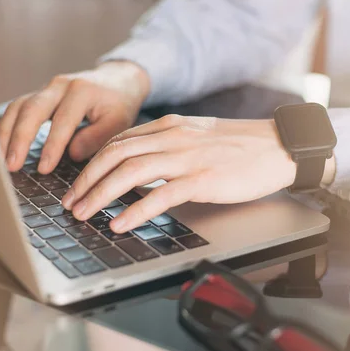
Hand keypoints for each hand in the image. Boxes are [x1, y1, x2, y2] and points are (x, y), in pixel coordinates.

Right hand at [0, 61, 149, 172]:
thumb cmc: (119, 104)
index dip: (52, 146)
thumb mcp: (119, 122)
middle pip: (31, 109)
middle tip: (11, 165)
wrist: (117, 79)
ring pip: (18, 107)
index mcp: (82, 90)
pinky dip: (5, 127)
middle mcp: (60, 85)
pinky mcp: (39, 95)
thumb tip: (72, 154)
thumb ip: (97, 137)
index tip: (43, 169)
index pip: (62, 121)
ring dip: (5, 134)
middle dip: (18, 139)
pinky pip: (17, 109)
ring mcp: (46, 88)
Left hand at [61, 115, 297, 232]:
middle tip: (70, 203)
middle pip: (115, 155)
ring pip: (130, 172)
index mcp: (169, 126)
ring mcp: (187, 158)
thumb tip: (140, 165)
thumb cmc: (242, 146)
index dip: (92, 163)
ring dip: (99, 195)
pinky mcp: (203, 180)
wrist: (279, 146)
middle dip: (85, 180)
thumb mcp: (198, 135)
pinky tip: (119, 224)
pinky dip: (134, 211)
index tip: (79, 183)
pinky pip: (160, 195)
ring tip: (83, 214)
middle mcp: (173, 137)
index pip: (118, 141)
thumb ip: (168, 145)